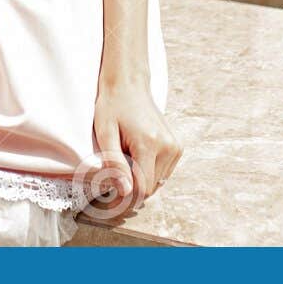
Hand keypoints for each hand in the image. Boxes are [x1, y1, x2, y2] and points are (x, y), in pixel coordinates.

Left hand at [91, 77, 181, 208]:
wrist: (128, 85)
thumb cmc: (112, 106)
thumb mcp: (105, 133)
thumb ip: (114, 163)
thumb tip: (126, 192)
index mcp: (150, 143)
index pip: (142, 188)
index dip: (125, 198)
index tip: (109, 198)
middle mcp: (168, 147)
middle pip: (150, 188)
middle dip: (131, 189)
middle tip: (112, 179)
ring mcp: (175, 147)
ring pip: (157, 183)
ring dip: (139, 181)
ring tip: (124, 162)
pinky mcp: (177, 148)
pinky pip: (162, 174)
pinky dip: (148, 173)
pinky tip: (135, 158)